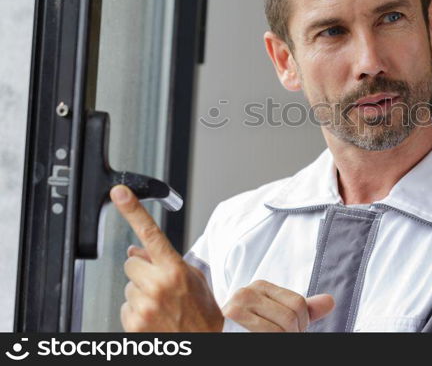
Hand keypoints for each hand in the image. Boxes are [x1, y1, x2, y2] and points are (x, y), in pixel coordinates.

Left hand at [110, 185, 223, 331]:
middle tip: (160, 285)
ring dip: (140, 292)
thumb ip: (165, 261)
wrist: (205, 343)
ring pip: (127, 286)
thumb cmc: (204, 313)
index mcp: (175, 269)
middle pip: (131, 262)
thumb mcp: (194, 280)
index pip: (151, 232)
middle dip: (142, 270)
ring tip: (161, 305)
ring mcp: (143, 305)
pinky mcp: (133, 324)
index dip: (133, 210)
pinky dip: (136, 312)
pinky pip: (124, 308)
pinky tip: (154, 317)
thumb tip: (136, 249)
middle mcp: (157, 285)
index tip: (120, 193)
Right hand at [223, 280, 333, 331]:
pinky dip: (271, 342)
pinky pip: (267, 334)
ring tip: (270, 341)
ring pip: (281, 328)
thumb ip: (302, 310)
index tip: (291, 333)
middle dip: (293, 334)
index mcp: (263, 286)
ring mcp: (239, 302)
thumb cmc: (248, 331)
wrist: (215, 334)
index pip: (299, 303)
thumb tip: (330, 301)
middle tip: (282, 339)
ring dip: (283, 340)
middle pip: (292, 316)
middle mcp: (250, 290)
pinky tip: (260, 341)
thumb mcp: (276, 316)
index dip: (301, 324)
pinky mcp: (232, 315)